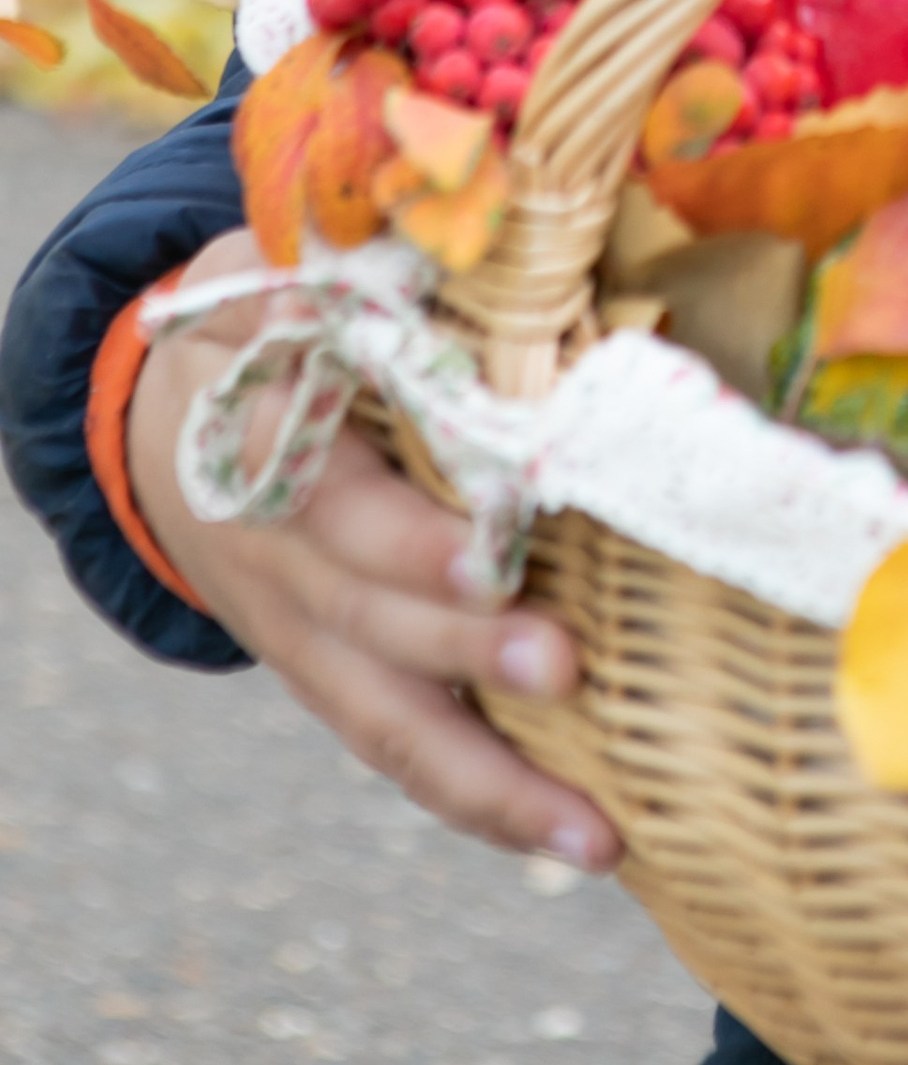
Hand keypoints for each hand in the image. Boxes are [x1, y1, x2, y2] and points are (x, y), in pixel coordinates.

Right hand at [126, 226, 620, 871]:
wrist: (157, 417)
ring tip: (593, 834)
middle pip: (367, 618)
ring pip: (386, 720)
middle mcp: (278, 556)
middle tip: (567, 664)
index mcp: (263, 443)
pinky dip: (481, 800)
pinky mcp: (329, 678)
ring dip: (491, 782)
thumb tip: (459, 226)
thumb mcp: (270, 268)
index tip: (495, 547)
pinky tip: (577, 839)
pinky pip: (398, 749)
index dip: (405, 536)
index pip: (331, 499)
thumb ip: (346, 265)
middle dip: (467, 646)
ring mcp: (301, 633)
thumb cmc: (258, 320)